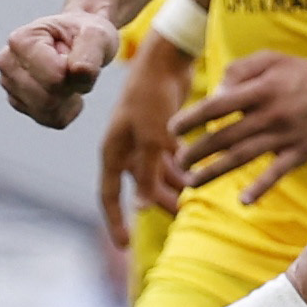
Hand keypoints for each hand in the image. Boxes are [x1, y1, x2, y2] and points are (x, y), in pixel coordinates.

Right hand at [0, 9, 122, 128]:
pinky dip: (66, 109)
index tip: (77, 55)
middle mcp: (7, 63)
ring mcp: (9, 85)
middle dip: (71, 87)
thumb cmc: (84, 33)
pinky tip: (66, 89)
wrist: (76, 37)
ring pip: (48, 113)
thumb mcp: (97, 34)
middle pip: (48, 99)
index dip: (76, 73)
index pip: (55, 78)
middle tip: (76, 66)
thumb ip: (91, 50)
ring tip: (69, 75)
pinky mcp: (18, 102)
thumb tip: (78, 72)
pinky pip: (51, 120)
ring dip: (69, 99)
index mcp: (21, 40)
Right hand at [96, 32, 189, 243]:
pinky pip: (168, 158)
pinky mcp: (160, 128)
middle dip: (156, 203)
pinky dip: (181, 169)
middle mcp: (124, 147)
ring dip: (172, 187)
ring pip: (156, 173)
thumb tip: (141, 211)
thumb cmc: (153, 96)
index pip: (108, 195)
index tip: (123, 247)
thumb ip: (148, 176)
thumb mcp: (152, 140)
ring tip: (193, 200)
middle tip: (181, 217)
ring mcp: (142, 138)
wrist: (166, 59)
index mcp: (112, 150)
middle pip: (138, 186)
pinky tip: (198, 176)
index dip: (115, 221)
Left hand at [174, 49, 306, 204]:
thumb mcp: (271, 59)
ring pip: (243, 158)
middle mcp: (270, 114)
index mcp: (261, 89)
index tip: (173, 129)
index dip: (191, 119)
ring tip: (192, 183)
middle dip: (196, 151)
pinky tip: (244, 202)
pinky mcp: (300, 153)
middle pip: (224, 137)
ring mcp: (286, 136)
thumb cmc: (303, 73)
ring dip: (214, 172)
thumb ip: (239, 71)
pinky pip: (278, 173)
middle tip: (177, 161)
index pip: (216, 106)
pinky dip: (261, 188)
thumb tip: (215, 94)